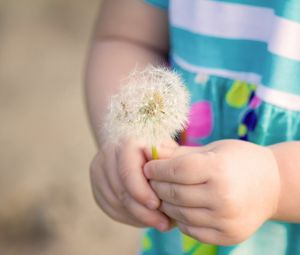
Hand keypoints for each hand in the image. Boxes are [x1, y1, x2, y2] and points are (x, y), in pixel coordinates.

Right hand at [90, 138, 170, 230]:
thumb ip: (169, 163)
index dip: (141, 192)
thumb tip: (175, 185)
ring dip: (138, 217)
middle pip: (121, 191)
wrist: (132, 145)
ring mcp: (99, 172)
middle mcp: (108, 155)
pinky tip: (145, 220)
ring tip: (159, 223)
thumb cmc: (156, 149)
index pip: (128, 172)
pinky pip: (111, 209)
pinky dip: (129, 218)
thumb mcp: (166, 149)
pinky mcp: (97, 187)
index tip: (157, 205)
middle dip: (143, 211)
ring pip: (116, 203)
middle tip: (164, 223)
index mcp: (126, 143)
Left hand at [143, 140, 279, 244]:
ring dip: (165, 204)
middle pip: (174, 193)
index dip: (157, 169)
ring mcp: (226, 220)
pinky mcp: (227, 236)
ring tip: (162, 194)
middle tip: (151, 180)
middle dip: (156, 186)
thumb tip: (149, 151)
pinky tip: (180, 208)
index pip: (176, 170)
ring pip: (179, 214)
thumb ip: (179, 153)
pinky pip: (191, 230)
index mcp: (219, 169)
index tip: (148, 167)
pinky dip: (180, 219)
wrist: (272, 185)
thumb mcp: (212, 149)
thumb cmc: (238, 160)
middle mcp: (223, 197)